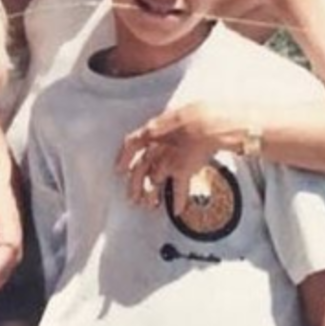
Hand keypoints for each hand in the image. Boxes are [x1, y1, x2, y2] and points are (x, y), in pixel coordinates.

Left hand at [117, 101, 241, 215]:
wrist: (205, 122)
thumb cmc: (193, 114)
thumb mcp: (172, 115)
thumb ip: (166, 126)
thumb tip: (166, 127)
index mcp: (150, 132)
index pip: (129, 145)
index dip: (122, 158)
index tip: (119, 170)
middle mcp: (154, 149)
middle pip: (138, 170)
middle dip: (134, 186)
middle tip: (132, 198)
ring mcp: (166, 162)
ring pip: (154, 182)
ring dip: (151, 196)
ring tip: (150, 206)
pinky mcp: (182, 171)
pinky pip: (178, 191)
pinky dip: (178, 203)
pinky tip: (176, 211)